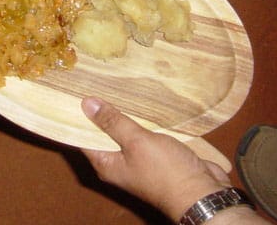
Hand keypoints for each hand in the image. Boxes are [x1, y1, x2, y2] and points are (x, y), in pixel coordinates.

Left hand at [80, 97, 230, 220]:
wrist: (202, 193)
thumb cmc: (166, 171)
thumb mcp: (137, 142)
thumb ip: (113, 122)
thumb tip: (86, 104)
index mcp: (107, 164)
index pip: (83, 137)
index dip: (78, 116)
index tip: (74, 93)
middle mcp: (119, 163)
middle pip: (104, 134)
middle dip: (101, 111)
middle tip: (95, 83)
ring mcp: (138, 159)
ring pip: (126, 132)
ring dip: (124, 114)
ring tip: (115, 85)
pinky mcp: (156, 154)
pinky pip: (144, 134)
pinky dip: (142, 120)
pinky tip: (141, 101)